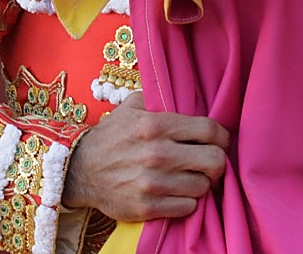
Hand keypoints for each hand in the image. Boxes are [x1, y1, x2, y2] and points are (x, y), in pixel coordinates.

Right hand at [61, 91, 229, 221]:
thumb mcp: (131, 106)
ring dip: (202, 182)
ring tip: (191, 176)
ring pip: (203, 186)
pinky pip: (188, 207)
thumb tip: (188, 94)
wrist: (79, 171)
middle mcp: (157, 154)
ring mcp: (153, 183)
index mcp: (156, 126)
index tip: (221, 140)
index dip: (223, 135)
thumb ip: (160, 97)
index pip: (209, 129)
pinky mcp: (147, 207)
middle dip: (218, 161)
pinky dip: (188, 201)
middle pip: (215, 160)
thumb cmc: (110, 136)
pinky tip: (178, 192)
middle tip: (211, 161)